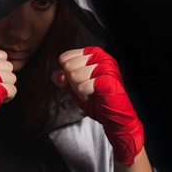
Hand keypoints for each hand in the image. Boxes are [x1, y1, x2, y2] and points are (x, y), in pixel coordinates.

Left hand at [52, 46, 143, 164]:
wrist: (115, 117)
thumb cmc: (98, 101)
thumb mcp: (75, 87)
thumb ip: (63, 78)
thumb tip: (56, 75)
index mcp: (94, 53)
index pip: (65, 58)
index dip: (67, 74)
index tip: (82, 81)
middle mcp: (101, 56)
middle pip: (68, 66)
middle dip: (73, 82)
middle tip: (89, 88)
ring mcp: (105, 67)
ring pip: (74, 76)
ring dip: (80, 90)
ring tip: (93, 93)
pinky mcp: (106, 80)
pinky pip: (81, 87)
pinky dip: (85, 97)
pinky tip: (96, 97)